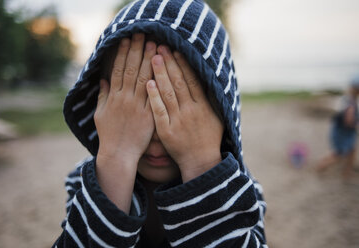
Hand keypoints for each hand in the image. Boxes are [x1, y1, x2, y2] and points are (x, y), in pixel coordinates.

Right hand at [94, 33, 156, 165]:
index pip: (118, 70)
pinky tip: (163, 70)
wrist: (119, 155)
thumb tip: (103, 80)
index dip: (122, 54)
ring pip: (144, 79)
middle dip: (137, 52)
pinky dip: (158, 82)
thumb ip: (102, 96)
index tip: (126, 40)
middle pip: (131, 70)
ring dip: (149, 61)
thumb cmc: (109, 135)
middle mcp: (125, 99)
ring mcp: (138, 107)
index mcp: (113, 97)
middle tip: (143, 36)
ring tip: (154, 47)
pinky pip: (155, 96)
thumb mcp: (100, 115)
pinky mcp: (149, 116)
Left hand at [146, 45, 223, 181]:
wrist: (200, 161)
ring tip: (153, 58)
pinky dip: (154, 97)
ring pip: (168, 93)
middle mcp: (191, 111)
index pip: (192, 80)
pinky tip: (148, 83)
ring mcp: (178, 120)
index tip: (176, 50)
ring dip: (160, 74)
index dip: (184, 64)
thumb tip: (209, 79)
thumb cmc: (209, 138)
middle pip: (178, 83)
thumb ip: (212, 99)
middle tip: (160, 47)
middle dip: (169, 64)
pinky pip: (159, 111)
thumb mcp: (217, 117)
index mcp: (203, 106)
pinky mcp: (166, 130)